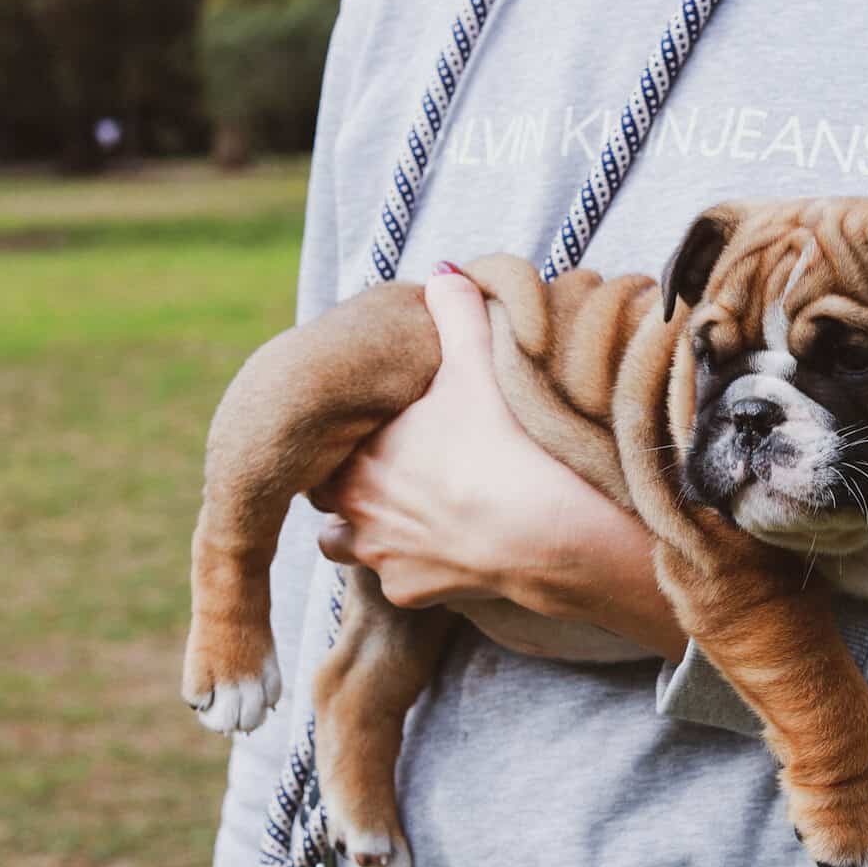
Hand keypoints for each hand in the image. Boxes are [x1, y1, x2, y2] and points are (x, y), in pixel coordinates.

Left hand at [313, 264, 686, 659]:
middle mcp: (355, 506)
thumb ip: (457, 312)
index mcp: (361, 450)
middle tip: (390, 469)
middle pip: (327, 493)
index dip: (349, 435)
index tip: (378, 430)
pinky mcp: (409, 593)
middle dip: (349, 482)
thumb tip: (445, 273)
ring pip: (342, 544)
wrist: (541, 534)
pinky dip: (413, 568)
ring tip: (406, 513)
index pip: (325, 443)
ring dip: (365, 530)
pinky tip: (446, 550)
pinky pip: (395, 581)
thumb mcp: (479, 362)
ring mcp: (379, 554)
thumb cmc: (503, 444)